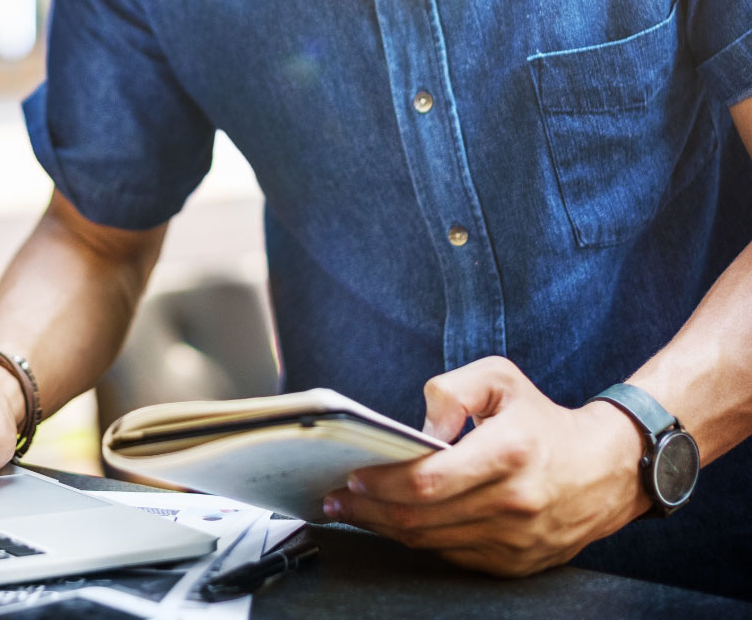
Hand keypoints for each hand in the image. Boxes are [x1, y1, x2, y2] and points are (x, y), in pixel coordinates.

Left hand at [322, 356, 650, 575]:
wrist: (606, 470)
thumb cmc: (542, 420)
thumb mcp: (501, 379)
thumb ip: (453, 388)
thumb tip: (422, 426)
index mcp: (508, 453)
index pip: (427, 481)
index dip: (382, 482)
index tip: (352, 474)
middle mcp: (513, 502)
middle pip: (419, 518)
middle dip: (367, 508)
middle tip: (336, 498)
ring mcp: (516, 539)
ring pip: (430, 542)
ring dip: (384, 527)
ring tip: (354, 509)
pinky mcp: (515, 563)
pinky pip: (451, 556)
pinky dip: (417, 541)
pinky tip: (395, 523)